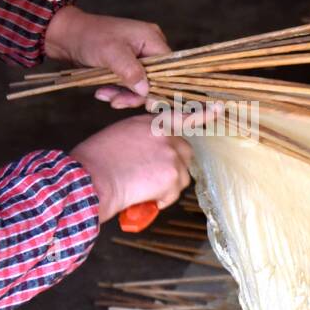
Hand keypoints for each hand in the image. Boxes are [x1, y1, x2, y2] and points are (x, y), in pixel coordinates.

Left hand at [44, 5, 169, 109]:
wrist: (67, 36)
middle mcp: (149, 49)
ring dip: (123, 95)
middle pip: (154, 80)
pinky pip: (128, 86)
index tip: (148, 104)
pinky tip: (102, 93)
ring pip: (140, 86)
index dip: (160, 87)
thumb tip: (146, 90)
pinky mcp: (126, 68)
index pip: (168, 68)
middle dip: (135, 94)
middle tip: (117, 103)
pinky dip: (116, 92)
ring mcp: (137, 59)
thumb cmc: (90, 37)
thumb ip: (131, 70)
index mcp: (152, 39)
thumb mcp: (111, 52)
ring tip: (104, 96)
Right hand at [71, 115, 193, 223]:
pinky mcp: (172, 175)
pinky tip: (142, 196)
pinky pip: (173, 194)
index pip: (181, 116)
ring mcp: (170, 154)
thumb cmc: (94, 162)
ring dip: (166, 186)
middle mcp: (164, 134)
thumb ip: (141, 138)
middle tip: (153, 177)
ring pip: (181, 176)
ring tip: (141, 188)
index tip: (218, 108)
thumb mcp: (118, 136)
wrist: (91, 178)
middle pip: (184, 152)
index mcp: (149, 123)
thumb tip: (150, 154)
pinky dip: (160, 200)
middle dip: (174, 166)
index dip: (202, 115)